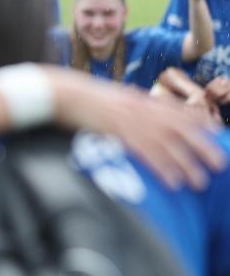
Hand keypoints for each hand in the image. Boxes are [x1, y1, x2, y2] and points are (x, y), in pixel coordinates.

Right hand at [50, 68, 225, 189]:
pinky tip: (173, 181)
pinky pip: (147, 153)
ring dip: (187, 164)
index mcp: (141, 100)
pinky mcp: (119, 133)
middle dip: (203, 147)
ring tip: (200, 182)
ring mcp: (132, 120)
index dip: (199, 124)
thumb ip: (129, 105)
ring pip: (168, 144)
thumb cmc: (83, 98)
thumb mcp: (111, 98)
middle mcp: (142, 109)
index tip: (216, 135)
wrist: (62, 93)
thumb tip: (140, 112)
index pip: (177, 112)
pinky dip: (162, 168)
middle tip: (219, 164)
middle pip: (181, 129)